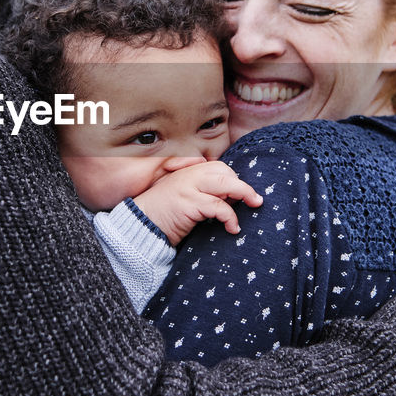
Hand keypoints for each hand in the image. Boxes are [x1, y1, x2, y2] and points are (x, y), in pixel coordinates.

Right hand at [133, 159, 262, 244]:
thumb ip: (201, 191)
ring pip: (226, 183)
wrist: (140, 226)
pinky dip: (230, 217)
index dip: (232, 180)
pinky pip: (218, 206)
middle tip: (255, 200)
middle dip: (242, 186)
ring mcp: (188, 187)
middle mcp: (188, 175)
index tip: (238, 197)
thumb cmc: (162, 215)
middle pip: (225, 172)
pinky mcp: (188, 203)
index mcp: (187, 171)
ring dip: (244, 194)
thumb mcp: (183, 197)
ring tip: (254, 205)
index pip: (218, 167)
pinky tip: (232, 228)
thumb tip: (230, 197)